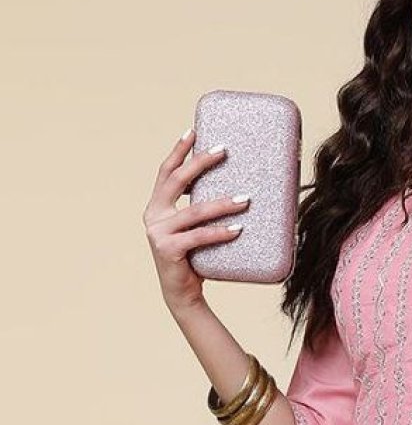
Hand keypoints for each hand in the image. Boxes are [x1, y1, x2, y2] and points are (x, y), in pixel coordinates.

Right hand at [143, 127, 250, 314]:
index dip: (179, 150)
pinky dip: (220, 232)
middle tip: (224, 150)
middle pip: (176, 180)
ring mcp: (158, 232)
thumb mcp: (193, 229)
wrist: (182, 293)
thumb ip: (199, 210)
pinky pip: (199, 236)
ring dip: (222, 203)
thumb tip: (233, 188)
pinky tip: (238, 228)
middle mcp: (153, 214)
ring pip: (195, 211)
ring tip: (246, 199)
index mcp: (157, 205)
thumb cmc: (193, 259)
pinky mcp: (168, 249)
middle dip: (200, 162)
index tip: (193, 131)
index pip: (167, 171)